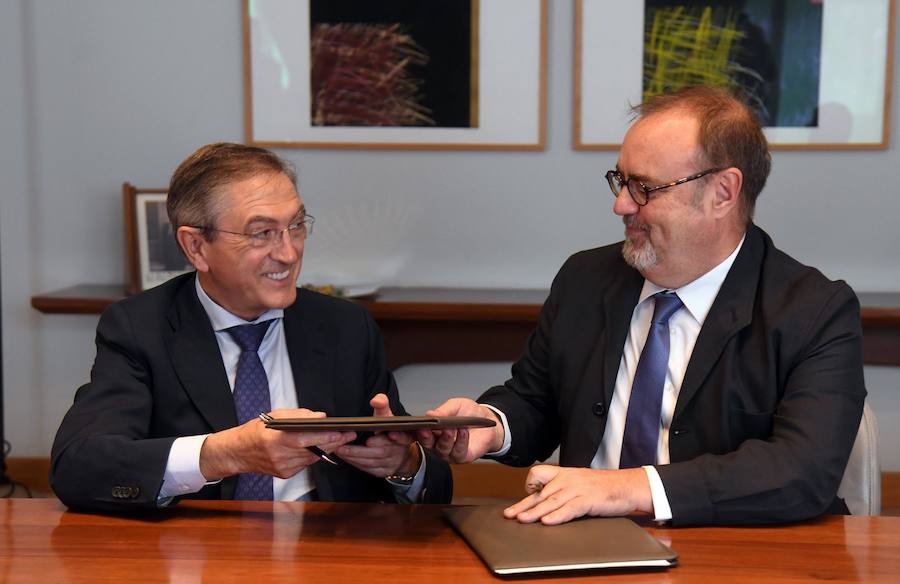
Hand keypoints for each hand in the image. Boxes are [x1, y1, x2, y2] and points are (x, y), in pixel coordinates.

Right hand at [199, 408, 355, 480]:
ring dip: (327, 449)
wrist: (237, 452)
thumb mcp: (275, 416)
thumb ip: (298, 416)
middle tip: (349, 435)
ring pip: (312, 458)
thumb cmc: (256, 431)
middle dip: (333, 443)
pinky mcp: (285, 474)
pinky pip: (305, 464)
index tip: (339, 433)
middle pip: (313, 450)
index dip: (324, 437)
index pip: (305, 439)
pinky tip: (320, 447)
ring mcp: (283, 468)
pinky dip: (313, 455)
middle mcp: (279, 456)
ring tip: (340, 439)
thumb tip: (320, 417)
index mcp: (275, 439)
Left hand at [335, 393, 419, 477]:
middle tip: (343, 446)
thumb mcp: (388, 417)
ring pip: (372, 461)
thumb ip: (382, 406)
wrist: (400, 455)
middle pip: (381, 451)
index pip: (401, 436)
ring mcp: (391, 462)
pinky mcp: (383, 471)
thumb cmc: (390, 432)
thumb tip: (377, 400)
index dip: (395, 437)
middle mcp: (398, 450)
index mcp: (402, 435)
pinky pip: (368, 469)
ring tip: (339, 450)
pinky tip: (345, 457)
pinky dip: (355, 463)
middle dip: (360, 450)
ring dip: (354, 457)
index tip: (381, 436)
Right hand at [416, 398, 503, 463]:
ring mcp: (449, 453)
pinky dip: (461, 441)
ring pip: (442, 449)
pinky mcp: (462, 458)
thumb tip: (429, 414)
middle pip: (427, 444)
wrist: (489, 421)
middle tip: (428, 428)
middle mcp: (438, 444)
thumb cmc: (469, 413)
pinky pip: (458, 452)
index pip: (417, 434)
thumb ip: (443, 410)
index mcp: (432, 431)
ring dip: (446, 438)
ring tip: (451, 428)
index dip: (411, 433)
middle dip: (426, 437)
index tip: (408, 428)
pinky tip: (463, 431)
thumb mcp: (456, 406)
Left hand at [503, 466, 652, 524]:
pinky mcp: (588, 500)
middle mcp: (567, 479)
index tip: (525, 497)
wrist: (627, 485)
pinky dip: (557, 515)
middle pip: (540, 492)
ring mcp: (577, 489)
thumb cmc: (604, 486)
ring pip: (551, 501)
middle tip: (509, 515)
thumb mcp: (579, 482)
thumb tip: (547, 501)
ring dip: (534, 512)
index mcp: (564, 473)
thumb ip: (563, 489)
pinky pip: (569, 508)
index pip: (538, 474)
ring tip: (522, 520)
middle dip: (524, 505)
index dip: (530, 486)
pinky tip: (547, 521)